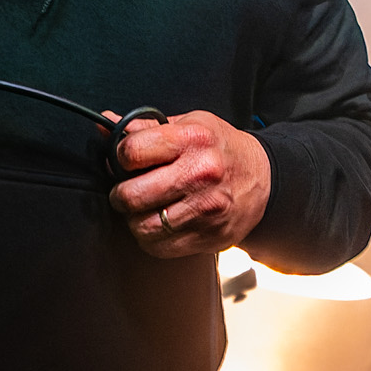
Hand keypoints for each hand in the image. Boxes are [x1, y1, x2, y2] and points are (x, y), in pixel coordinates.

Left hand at [109, 110, 270, 257]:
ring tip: (144, 209)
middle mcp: (200, 174)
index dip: (120, 157)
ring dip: (134, 219)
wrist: (265, 180)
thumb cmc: (221, 149)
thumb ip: (146, 127)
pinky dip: (150, 238)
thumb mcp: (191, 125)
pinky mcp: (207, 236)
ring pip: (141, 226)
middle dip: (120, 194)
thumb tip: (104, 124)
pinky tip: (159, 223)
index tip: (125, 161)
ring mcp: (205, 209)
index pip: (131, 152)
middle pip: (131, 195)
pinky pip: (158, 246)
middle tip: (126, 191)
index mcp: (193, 140)